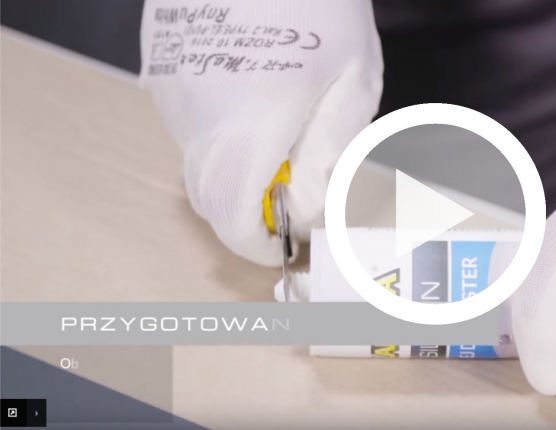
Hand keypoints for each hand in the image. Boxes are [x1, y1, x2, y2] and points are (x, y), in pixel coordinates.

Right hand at [140, 0, 382, 265]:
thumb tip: (308, 212)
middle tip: (286, 201)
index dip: (257, 245)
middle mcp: (199, 116)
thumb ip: (329, 155)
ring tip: (277, 137)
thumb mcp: (352, 80)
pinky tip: (251, 100)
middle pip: (209, 198)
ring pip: (196, 161)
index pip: (235, 216)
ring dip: (233, 171)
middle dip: (247, 215)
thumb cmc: (320, 2)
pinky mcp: (161, 68)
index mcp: (251, 125)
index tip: (282, 246)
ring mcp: (171, 91)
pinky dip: (217, 135)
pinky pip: (187, 125)